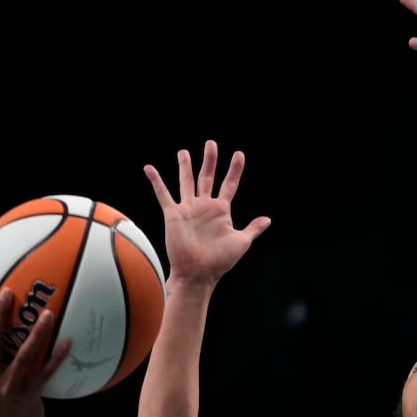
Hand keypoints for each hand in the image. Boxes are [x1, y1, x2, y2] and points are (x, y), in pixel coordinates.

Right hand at [142, 140, 272, 286]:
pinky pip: (163, 194)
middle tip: (211, 143)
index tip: (239, 154)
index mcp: (221, 210)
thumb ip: (253, 229)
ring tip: (184, 152)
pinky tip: (149, 168)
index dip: (235, 170)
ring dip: (185, 166)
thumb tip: (267, 219)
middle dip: (209, 160)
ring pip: (186, 182)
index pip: (229, 184)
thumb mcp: (241, 242)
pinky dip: (156, 181)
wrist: (198, 273)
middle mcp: (204, 206)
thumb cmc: (219, 261)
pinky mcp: (173, 214)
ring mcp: (188, 209)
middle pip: (207, 177)